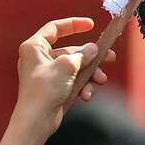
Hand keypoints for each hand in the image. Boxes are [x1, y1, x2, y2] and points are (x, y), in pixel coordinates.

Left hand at [15, 17, 115, 136]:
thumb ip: (82, 55)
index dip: (74, 24)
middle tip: (109, 57)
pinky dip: (82, 87)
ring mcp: (48, 75)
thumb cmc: (45, 89)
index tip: (91, 25)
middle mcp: (40, 59)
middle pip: (71, 51)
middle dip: (91, 58)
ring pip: (75, 69)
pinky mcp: (55, 89)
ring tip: (101, 80)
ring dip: (90, 75)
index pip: (55, 29)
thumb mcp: (66, 66)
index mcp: (35, 47)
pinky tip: (87, 95)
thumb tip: (93, 49)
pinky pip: (73, 82)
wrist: (36, 120)